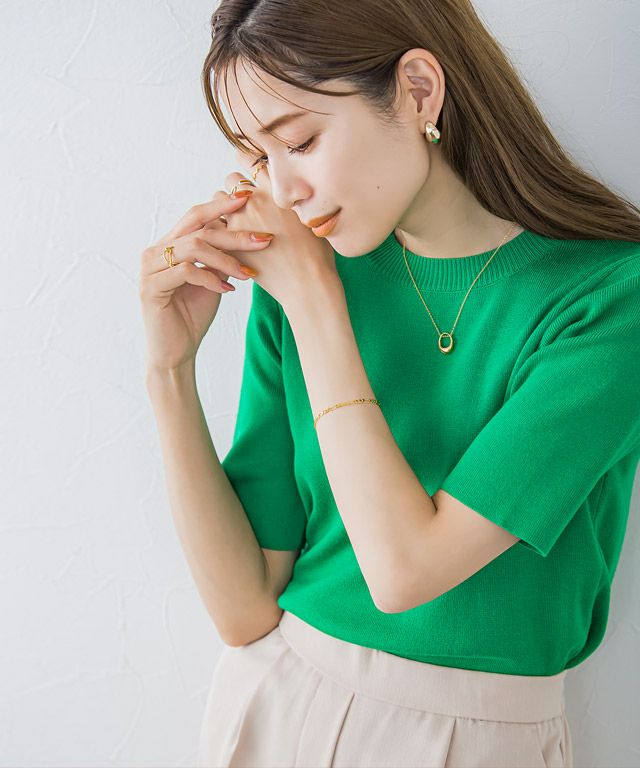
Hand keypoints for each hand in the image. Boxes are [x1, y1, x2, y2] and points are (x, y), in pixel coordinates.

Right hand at [138, 192, 273, 373]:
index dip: (221, 204)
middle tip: (263, 238)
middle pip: (197, 228)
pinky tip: (228, 290)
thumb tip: (244, 229)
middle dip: (234, 232)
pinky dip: (211, 278)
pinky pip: (186, 272)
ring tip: (248, 273)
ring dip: (226, 259)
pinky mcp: (151, 288)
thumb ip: (219, 255)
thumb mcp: (212, 278)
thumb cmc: (194, 315)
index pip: (195, 215)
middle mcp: (154, 252)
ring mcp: (150, 268)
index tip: (248, 199)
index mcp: (168, 245)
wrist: (177, 351)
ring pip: (193, 247)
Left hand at [220, 163, 341, 311]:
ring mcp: (240, 221)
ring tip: (235, 221)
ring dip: (224, 207)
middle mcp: (256, 200)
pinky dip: (218, 227)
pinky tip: (226, 237)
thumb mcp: (312, 217)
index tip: (248, 168)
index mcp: (277, 189)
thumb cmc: (317, 254)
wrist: (307, 284)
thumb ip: (296, 199)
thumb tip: (293, 192)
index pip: (253, 161)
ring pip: (218, 201)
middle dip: (236, 190)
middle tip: (244, 203)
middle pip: (232, 180)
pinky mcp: (230, 242)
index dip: (249, 163)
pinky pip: (213, 224)